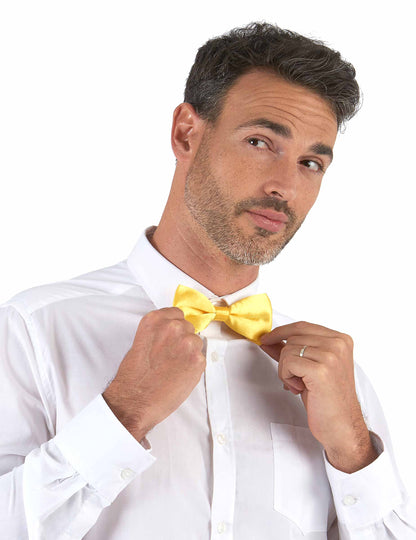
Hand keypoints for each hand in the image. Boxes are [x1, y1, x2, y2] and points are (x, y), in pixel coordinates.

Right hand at [103, 307, 204, 440]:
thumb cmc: (134, 376)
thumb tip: (174, 332)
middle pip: (188, 327)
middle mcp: (173, 327)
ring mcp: (187, 342)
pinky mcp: (198, 360)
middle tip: (170, 356)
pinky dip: (193, 368)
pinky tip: (179, 375)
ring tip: (173, 368)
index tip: (172, 336)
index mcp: (155, 320)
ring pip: (196, 342)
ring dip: (189, 353)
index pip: (177, 313)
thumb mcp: (141, 342)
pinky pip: (201, 359)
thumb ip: (159, 332)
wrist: (135, 400)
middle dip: (182, 340)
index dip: (175, 327)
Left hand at [260, 321, 377, 472]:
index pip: (302, 326)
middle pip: (293, 337)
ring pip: (288, 350)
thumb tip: (267, 340)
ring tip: (301, 385)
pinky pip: (287, 362)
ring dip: (286, 370)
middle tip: (295, 379)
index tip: (266, 339)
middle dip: (285, 358)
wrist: (341, 426)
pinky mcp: (321, 369)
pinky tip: (299, 389)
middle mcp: (338, 344)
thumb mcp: (308, 368)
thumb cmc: (327, 399)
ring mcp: (331, 355)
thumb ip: (291, 351)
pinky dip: (286, 377)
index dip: (281, 332)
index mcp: (340, 339)